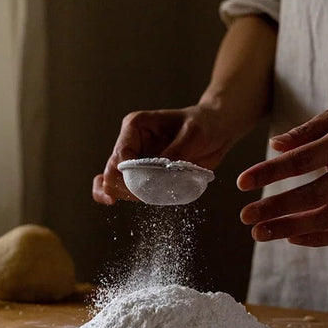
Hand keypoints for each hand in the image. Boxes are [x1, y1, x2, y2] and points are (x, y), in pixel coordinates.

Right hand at [93, 105, 233, 203]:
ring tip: (155, 196)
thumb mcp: (194, 134)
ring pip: (115, 182)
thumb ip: (176, 152)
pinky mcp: (143, 173)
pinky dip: (121, 195)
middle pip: (112, 172)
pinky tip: (113, 203)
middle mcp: (130, 142)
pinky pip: (122, 187)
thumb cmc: (205, 124)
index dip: (130, 176)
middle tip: (151, 196)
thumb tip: (160, 174)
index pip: (121, 156)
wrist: (215, 131)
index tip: (149, 186)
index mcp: (136, 126)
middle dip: (128, 188)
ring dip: (131, 195)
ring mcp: (135, 159)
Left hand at [237, 109, 327, 245]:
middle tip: (245, 217)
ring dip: (290, 229)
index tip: (241, 182)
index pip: (301, 160)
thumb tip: (274, 145)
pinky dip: (318, 239)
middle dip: (275, 208)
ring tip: (259, 233)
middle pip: (312, 195)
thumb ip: (304, 132)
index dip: (269, 172)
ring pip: (326, 219)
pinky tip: (292, 239)